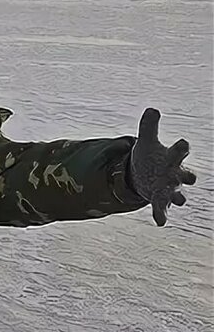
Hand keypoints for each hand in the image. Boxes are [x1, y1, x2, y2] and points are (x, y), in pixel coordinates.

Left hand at [130, 107, 196, 225]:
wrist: (144, 174)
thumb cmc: (150, 157)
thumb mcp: (146, 141)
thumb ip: (148, 126)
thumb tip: (152, 109)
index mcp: (172, 157)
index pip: (180, 150)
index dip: (182, 147)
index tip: (183, 143)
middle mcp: (174, 174)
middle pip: (185, 175)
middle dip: (186, 176)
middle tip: (187, 178)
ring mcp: (168, 189)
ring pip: (177, 194)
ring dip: (176, 197)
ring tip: (178, 201)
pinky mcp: (158, 200)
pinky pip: (162, 209)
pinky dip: (161, 215)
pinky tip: (160, 221)